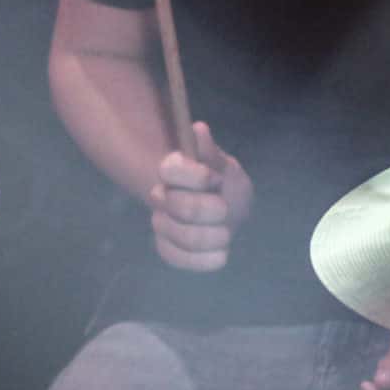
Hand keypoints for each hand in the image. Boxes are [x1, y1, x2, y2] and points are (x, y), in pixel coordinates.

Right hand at [147, 120, 252, 272]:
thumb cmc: (224, 184)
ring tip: (227, 235)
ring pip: (177, 234)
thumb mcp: (225, 167)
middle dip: (207, 210)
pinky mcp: (167, 246)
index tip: (214, 179)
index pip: (170, 170)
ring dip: (207, 237)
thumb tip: (199, 130)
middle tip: (225, 210)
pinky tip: (222, 255)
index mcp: (173, 170)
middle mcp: (162, 196)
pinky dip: (200, 260)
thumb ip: (212, 155)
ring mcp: (162, 222)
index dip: (195, 177)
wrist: (226, 209)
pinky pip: (175, 257)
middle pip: (178, 206)